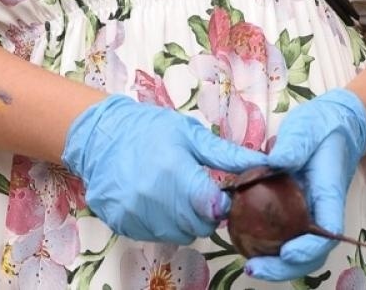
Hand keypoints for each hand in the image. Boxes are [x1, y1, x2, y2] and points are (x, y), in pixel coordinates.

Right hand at [63, 95, 262, 243]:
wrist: (101, 136)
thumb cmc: (149, 130)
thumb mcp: (190, 134)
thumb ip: (227, 155)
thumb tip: (264, 164)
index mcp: (175, 172)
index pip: (213, 208)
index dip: (220, 203)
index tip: (216, 193)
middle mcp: (153, 198)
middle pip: (198, 226)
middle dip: (204, 213)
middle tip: (195, 191)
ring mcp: (134, 213)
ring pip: (177, 235)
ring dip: (183, 220)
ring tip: (173, 194)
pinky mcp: (121, 223)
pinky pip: (154, 236)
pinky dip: (160, 224)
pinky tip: (154, 201)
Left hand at [247, 88, 365, 281]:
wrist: (335, 125)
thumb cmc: (323, 127)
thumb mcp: (308, 127)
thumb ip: (294, 144)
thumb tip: (275, 161)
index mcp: (329, 192)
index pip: (327, 231)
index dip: (308, 248)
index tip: (286, 253)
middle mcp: (321, 210)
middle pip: (312, 253)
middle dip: (285, 268)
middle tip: (253, 268)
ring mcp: (309, 214)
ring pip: (299, 252)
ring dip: (276, 265)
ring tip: (249, 265)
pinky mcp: (296, 213)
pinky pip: (285, 236)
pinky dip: (268, 247)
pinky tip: (246, 245)